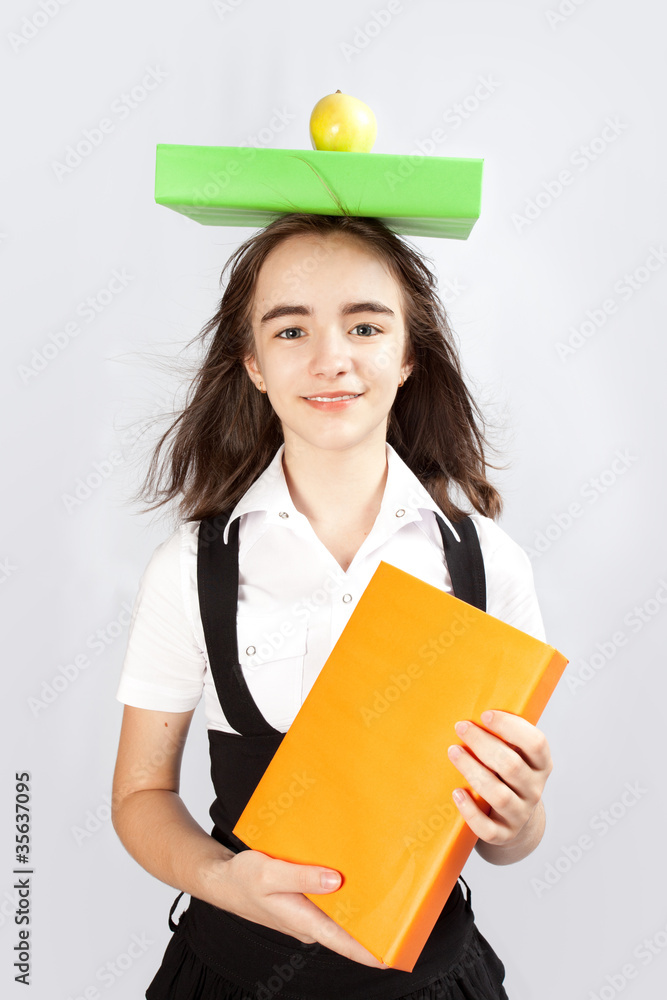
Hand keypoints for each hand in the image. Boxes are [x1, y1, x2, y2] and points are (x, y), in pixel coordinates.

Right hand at [219, 849, 388, 968]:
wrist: (223, 881)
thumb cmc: (244, 879)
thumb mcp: (270, 873)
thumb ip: (303, 876)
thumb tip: (335, 880)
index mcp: (303, 922)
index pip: (343, 942)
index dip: (369, 951)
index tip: (393, 955)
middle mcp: (310, 923)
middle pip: (347, 930)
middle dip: (373, 925)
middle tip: (404, 912)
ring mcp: (308, 915)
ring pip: (340, 915)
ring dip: (361, 909)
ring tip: (390, 895)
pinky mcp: (305, 904)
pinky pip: (331, 903)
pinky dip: (345, 895)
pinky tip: (357, 879)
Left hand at [447, 710, 552, 846]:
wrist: (514, 820)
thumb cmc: (507, 775)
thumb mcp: (515, 754)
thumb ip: (505, 735)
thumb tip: (471, 700)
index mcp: (541, 764)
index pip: (536, 743)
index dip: (511, 727)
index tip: (485, 715)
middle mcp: (534, 789)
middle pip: (511, 766)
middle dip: (483, 744)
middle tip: (461, 727)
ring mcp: (520, 814)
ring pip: (499, 795)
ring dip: (473, 771)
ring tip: (453, 752)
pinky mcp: (503, 834)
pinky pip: (488, 828)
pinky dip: (470, 811)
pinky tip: (456, 793)